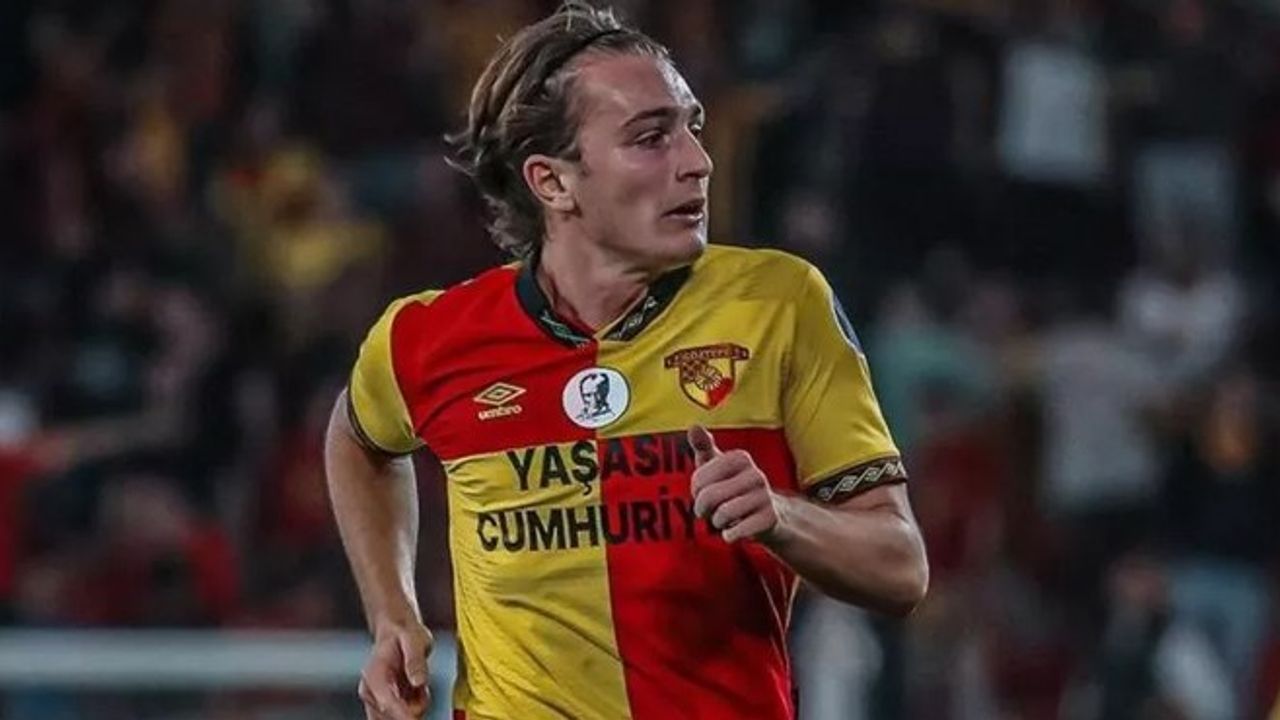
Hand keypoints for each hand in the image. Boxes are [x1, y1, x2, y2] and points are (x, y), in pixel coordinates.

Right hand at [358, 621, 431, 719]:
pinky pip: (402, 717)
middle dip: (413, 708)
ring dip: (415, 707)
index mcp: (374, 675)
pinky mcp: (383, 706)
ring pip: (398, 719)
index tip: (417, 719)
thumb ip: (416, 661)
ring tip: (417, 685)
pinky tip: (415, 691)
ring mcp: (375, 700)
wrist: (397, 633)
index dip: (403, 715)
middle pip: (392, 716)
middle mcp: (370, 691)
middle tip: (420, 687)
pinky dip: (414, 707)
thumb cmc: (405, 635)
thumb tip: (418, 682)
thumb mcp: (415, 640)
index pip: (387, 703)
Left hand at [689, 425, 780, 542]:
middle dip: (702, 509)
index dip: (696, 489)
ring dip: (717, 522)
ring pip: (722, 515)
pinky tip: (735, 530)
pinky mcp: (770, 519)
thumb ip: (703, 445)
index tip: (702, 491)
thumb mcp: (717, 464)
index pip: (700, 477)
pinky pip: (736, 532)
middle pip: (709, 497)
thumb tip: (694, 426)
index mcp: (740, 458)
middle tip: (708, 510)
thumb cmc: (733, 486)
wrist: (768, 514)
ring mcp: (765, 497)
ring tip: (724, 518)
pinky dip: (729, 535)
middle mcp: (756, 474)